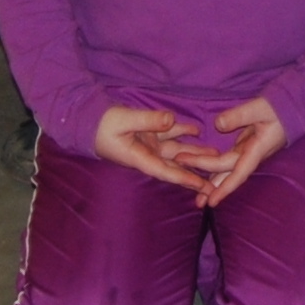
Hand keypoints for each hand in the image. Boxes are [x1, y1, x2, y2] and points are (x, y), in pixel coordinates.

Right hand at [92, 103, 209, 192]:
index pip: (166, 171)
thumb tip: (170, 119)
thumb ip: (147, 120)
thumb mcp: (124, 121)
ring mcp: (150, 145)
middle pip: (176, 165)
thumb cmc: (103, 125)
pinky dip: (182, 132)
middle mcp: (148, 154)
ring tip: (215, 152)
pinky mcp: (149, 134)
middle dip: (195, 171)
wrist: (88, 121)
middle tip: (216, 179)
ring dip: (194, 151)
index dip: (185, 178)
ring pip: (176, 150)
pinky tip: (196, 131)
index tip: (202, 186)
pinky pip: (169, 134)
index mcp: (140, 158)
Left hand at [191, 97, 286, 205]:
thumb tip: (218, 124)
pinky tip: (206, 177)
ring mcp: (248, 152)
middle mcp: (251, 155)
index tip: (212, 200)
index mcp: (256, 150)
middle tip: (194, 198)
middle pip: (229, 174)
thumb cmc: (279, 108)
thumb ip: (240, 115)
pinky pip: (228, 161)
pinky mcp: (245, 146)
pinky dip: (216, 169)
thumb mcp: (260, 108)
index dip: (225, 187)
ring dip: (213, 183)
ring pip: (228, 171)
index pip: (238, 172)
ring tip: (199, 199)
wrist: (293, 107)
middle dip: (211, 186)